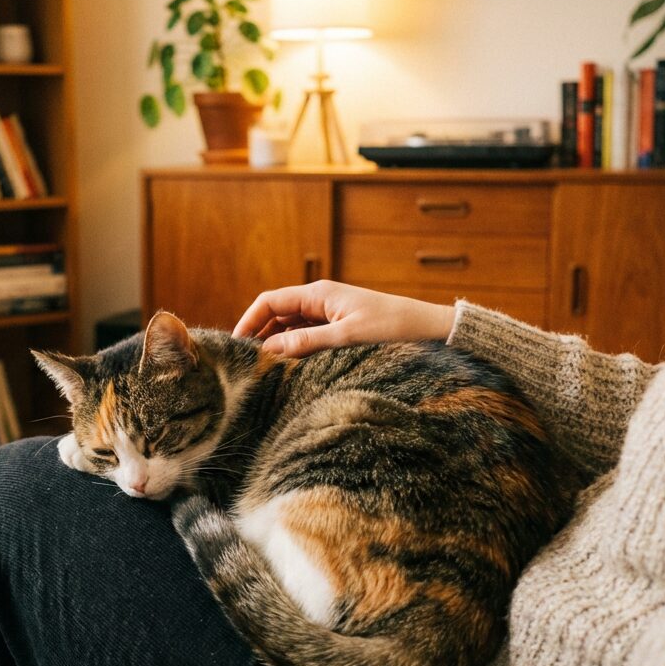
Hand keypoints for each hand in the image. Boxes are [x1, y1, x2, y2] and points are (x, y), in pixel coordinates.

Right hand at [234, 280, 454, 356]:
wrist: (429, 329)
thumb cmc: (393, 328)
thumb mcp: (348, 337)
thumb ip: (307, 343)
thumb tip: (269, 349)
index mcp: (318, 294)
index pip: (269, 301)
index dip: (248, 321)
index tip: (235, 346)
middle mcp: (320, 301)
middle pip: (276, 315)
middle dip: (259, 336)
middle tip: (246, 364)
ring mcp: (328, 315)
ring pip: (290, 329)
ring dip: (276, 346)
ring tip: (264, 371)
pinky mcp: (338, 329)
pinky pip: (307, 338)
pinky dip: (294, 351)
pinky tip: (289, 369)